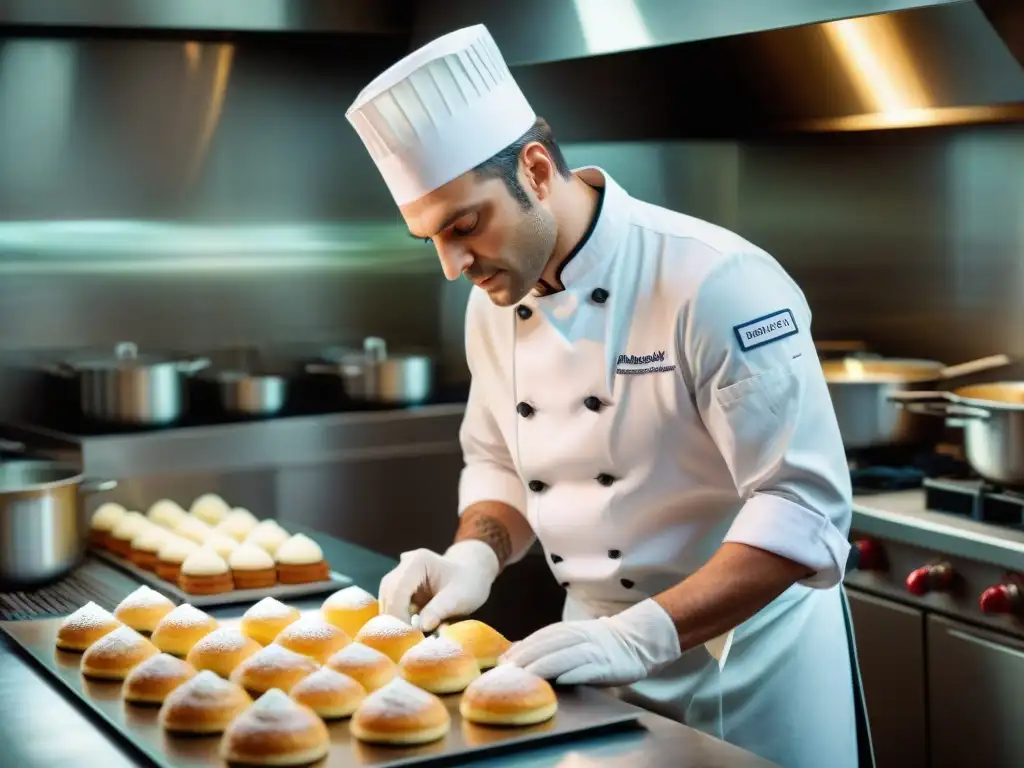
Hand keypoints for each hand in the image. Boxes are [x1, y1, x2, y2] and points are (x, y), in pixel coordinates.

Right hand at [378, 540, 499, 631]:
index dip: (398, 615)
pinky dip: (399, 619)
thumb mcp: (459, 598)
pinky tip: (410, 630)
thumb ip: (439, 610)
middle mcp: (404, 565)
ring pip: (386, 601)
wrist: (472, 575)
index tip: (407, 637)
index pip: (398, 590)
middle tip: (406, 642)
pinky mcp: (399, 588)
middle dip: (394, 620)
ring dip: (395, 621)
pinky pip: (391, 605)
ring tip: (410, 638)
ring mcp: (400, 575)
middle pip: (388, 595)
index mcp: (418, 562)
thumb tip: (420, 627)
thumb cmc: (468, 584)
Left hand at [500, 599, 680, 685]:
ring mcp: (593, 651)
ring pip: (565, 656)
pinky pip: (587, 669)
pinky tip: (560, 680)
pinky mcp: (606, 666)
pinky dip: (573, 674)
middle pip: (548, 645)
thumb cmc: (599, 643)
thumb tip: (515, 650)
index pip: (540, 637)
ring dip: (544, 665)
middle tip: (508, 672)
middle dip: (526, 657)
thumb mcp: (572, 637)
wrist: (636, 640)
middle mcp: (579, 637)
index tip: (502, 661)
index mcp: (568, 630)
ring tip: (527, 676)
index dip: (520, 648)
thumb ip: (548, 643)